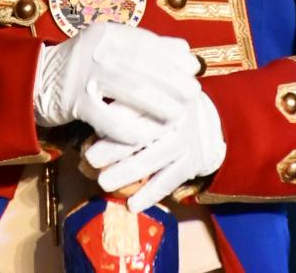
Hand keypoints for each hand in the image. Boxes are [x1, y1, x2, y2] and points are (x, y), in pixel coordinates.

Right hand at [32, 23, 200, 147]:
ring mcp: (82, 74)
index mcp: (107, 33)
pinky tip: (147, 137)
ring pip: (128, 90)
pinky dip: (129, 129)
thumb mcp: (111, 49)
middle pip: (142, 65)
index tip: (194, 69)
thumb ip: (145, 49)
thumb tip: (186, 52)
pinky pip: (106, 118)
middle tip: (193, 94)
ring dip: (158, 105)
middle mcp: (95, 48)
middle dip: (172, 81)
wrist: (33, 80)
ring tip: (178, 116)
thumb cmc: (83, 66)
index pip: (146, 42)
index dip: (172, 56)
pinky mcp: (71, 101)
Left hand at [87, 88, 225, 212]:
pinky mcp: (194, 161)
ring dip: (127, 173)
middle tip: (90, 159)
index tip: (90, 127)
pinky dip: (151, 194)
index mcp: (163, 94)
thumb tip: (89, 105)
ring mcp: (187, 139)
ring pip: (154, 158)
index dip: (112, 117)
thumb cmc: (162, 105)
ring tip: (103, 183)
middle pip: (142, 132)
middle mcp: (177, 115)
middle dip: (114, 148)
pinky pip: (170, 180)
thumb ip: (124, 96)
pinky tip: (132, 205)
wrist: (207, 120)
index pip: (135, 105)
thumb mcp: (148, 90)